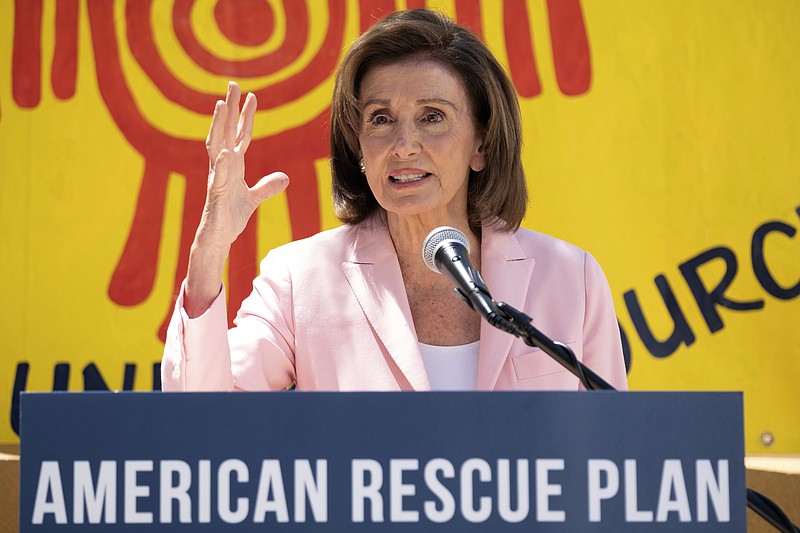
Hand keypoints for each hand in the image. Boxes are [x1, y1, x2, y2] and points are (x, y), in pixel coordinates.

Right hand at [198, 81, 288, 249]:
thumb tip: (285, 178)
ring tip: (222, 105)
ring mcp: (218, 177)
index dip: (245, 116)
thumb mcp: (254, 199)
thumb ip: (267, 187)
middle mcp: (223, 166)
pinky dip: (222, 164)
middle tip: (233, 84)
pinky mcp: (217, 194)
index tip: (251, 95)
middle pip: (226, 131)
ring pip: (217, 145)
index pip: (240, 134)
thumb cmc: (230, 216)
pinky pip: (219, 176)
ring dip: (219, 126)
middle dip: (230, 108)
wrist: (218, 237)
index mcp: (233, 164)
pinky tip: (224, 152)